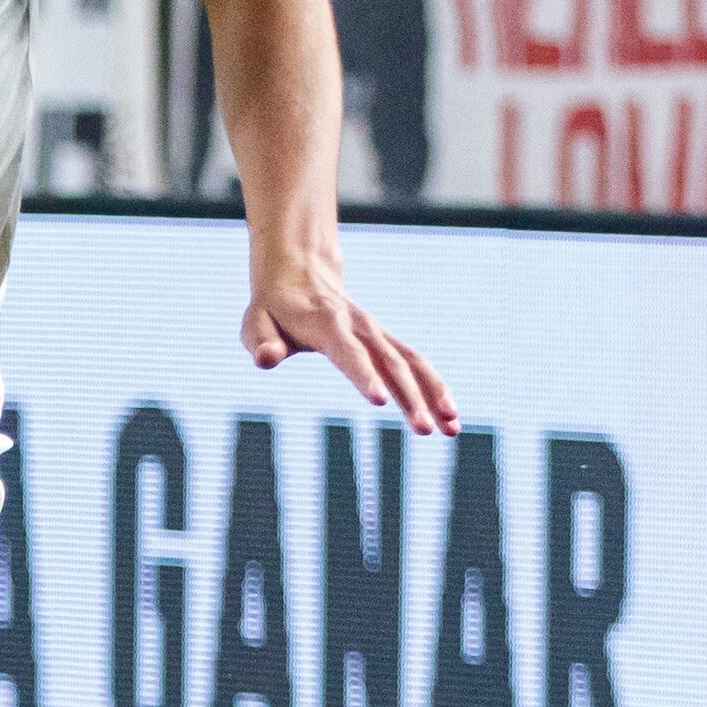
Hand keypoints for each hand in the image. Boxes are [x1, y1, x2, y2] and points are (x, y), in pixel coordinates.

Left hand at [245, 251, 457, 433]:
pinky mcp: (386, 341)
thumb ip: (260, 342)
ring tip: (451, 428)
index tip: (381, 400)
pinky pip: (415, 362)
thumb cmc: (273, 309)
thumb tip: (265, 358)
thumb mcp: (255, 323)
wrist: (299, 275)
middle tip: (424, 430)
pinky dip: (435, 386)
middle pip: (389, 363)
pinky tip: (449, 415)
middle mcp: (360, 327)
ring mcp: (377, 333)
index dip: (364, 375)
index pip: (349, 353)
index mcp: (327, 324)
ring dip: (433, 394)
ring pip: (411, 363)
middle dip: (410, 397)